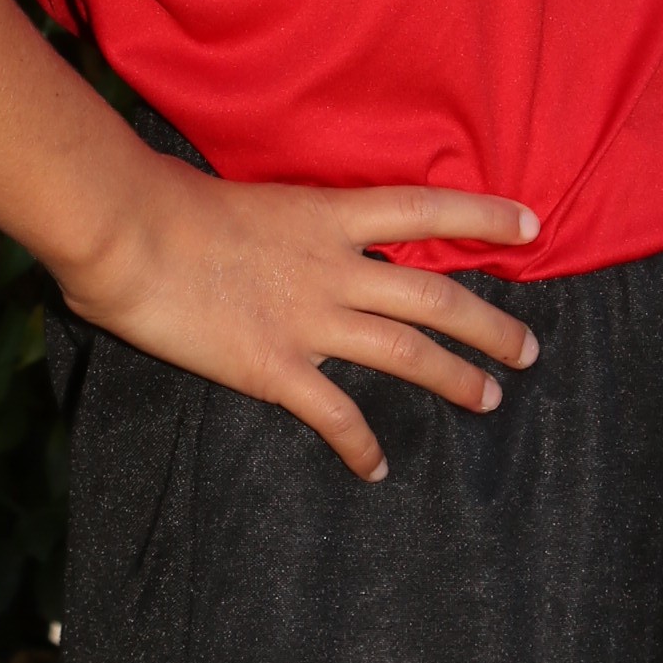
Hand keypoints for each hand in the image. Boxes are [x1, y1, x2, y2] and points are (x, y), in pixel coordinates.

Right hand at [60, 151, 540, 482]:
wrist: (129, 232)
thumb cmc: (164, 201)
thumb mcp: (242, 194)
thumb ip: (276, 222)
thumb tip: (274, 235)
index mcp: (327, 214)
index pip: (426, 210)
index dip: (484, 217)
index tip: (532, 227)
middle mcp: (334, 267)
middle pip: (436, 297)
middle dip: (490, 326)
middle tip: (529, 350)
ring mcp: (310, 320)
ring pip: (408, 354)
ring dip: (456, 380)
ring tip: (489, 400)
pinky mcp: (276, 369)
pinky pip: (337, 417)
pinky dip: (363, 447)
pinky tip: (377, 468)